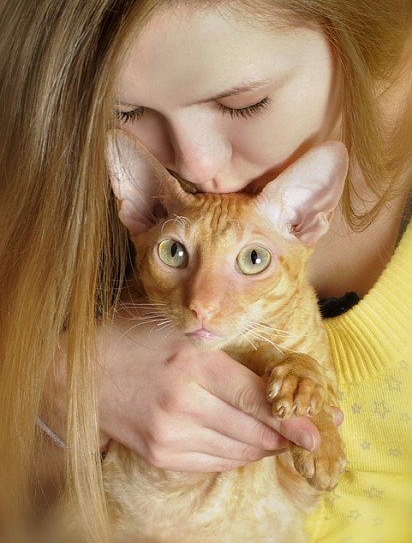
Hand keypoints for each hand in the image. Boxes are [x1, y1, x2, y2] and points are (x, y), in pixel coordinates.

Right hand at [93, 305, 342, 472]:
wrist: (78, 374)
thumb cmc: (132, 339)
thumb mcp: (177, 327)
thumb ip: (220, 341)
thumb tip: (268, 365)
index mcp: (193, 363)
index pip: (256, 398)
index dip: (292, 417)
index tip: (320, 426)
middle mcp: (184, 403)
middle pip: (253, 431)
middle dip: (285, 435)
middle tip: (307, 431)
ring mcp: (171, 435)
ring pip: (237, 451)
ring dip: (263, 446)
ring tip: (278, 435)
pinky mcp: (161, 454)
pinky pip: (214, 462)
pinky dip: (236, 455)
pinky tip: (243, 442)